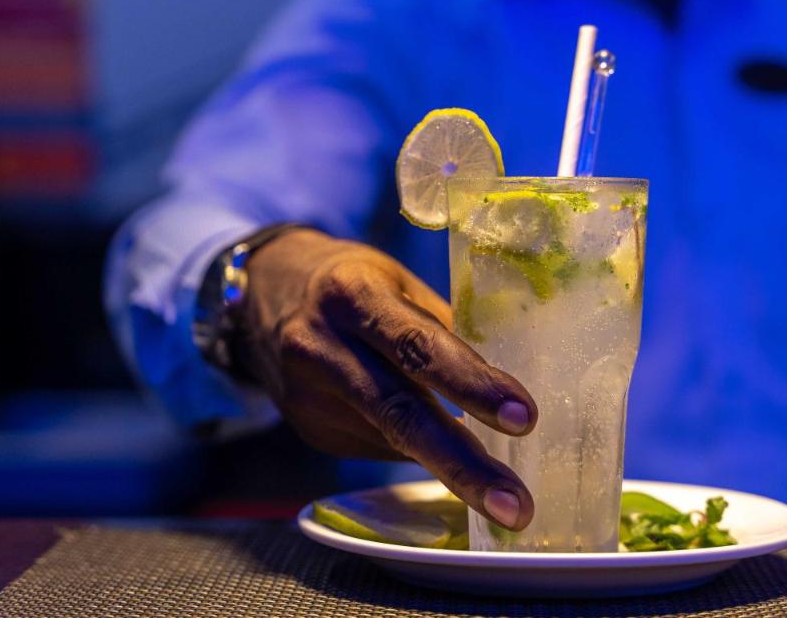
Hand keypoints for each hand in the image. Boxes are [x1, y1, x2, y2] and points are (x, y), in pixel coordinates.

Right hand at [239, 227, 537, 529]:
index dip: (471, 384)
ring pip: (392, 440)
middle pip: (399, 413)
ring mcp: (306, 395)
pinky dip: (415, 450)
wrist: (264, 291)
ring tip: (504, 501)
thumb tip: (502, 381)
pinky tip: (438, 448)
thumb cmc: (353, 281)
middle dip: (463, 465)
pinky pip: (376, 445)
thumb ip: (440, 328)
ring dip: (452, 471)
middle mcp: (321, 347)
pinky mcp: (307, 427)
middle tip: (515, 505)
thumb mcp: (395, 282)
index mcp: (352, 295)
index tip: (523, 416)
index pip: (417, 346)